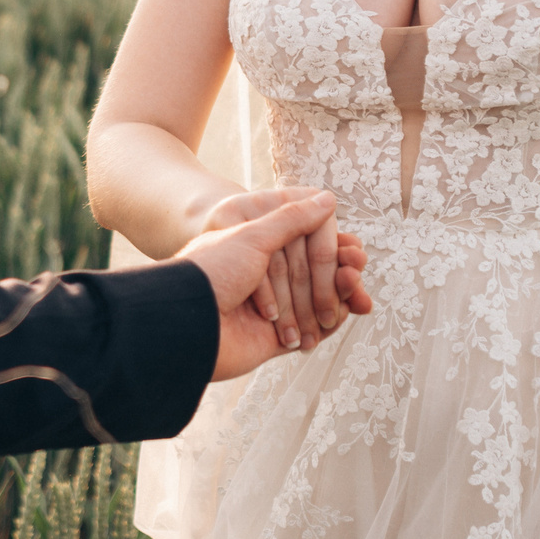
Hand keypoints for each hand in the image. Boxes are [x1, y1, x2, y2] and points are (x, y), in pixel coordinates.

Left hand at [177, 192, 373, 380]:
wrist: (183, 323)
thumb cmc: (211, 271)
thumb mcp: (252, 236)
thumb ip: (292, 220)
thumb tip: (327, 199)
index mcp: (255, 248)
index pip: (303, 245)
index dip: (331, 248)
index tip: (354, 249)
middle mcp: (262, 277)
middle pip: (312, 276)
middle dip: (338, 277)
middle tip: (355, 274)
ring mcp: (269, 310)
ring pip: (315, 305)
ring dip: (337, 300)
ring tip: (356, 296)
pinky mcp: (271, 340)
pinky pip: (309, 333)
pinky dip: (327, 326)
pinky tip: (341, 315)